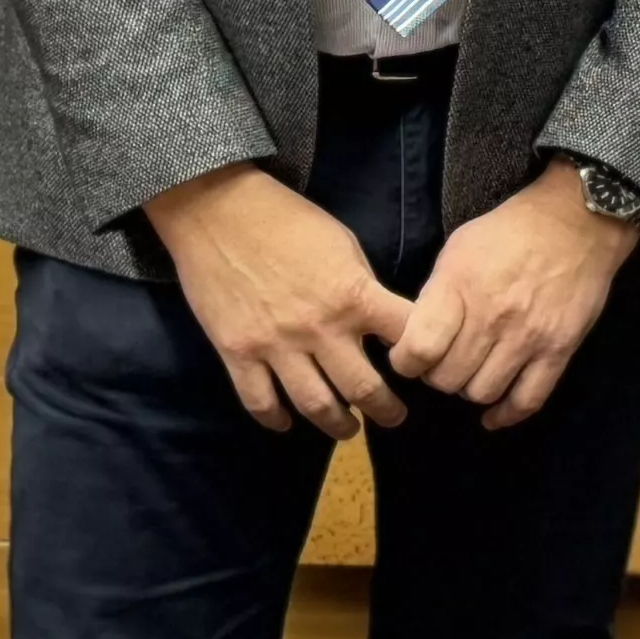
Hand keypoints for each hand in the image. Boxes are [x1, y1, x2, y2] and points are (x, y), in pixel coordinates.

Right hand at [140, 165, 408, 437]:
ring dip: (338, 425)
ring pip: (315, 406)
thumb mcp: (343, 243)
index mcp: (354, 295)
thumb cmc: (285, 219)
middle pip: (364, 389)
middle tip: (393, 418)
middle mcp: (320, 328)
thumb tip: (379, 323)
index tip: (423, 370)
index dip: (423, 359)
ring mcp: (276, 345)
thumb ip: (362, 287)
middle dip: (386, 411)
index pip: (407, 339)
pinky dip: (276, 420)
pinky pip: (260, 402)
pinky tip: (287, 423)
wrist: (216, 209)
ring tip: (348, 429)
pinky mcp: (237, 353)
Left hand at [391, 172, 639, 428]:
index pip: (419, 349)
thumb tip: (410, 335)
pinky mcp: (559, 350)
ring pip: (482, 393)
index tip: (408, 358)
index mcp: (459, 287)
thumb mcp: (459, 249)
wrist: (577, 222)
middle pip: (448, 378)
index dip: (405, 362)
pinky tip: (492, 416)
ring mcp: (528, 337)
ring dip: (469, 390)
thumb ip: (436, 294)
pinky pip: (527, 400)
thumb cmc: (509, 232)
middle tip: (443, 363)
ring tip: (472, 373)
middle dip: (437, 376)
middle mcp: (492, 317)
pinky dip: (506, 415)